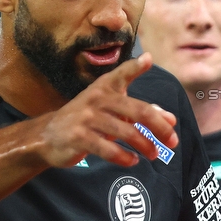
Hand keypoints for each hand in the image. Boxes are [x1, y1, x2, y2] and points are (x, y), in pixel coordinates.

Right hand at [36, 53, 177, 167]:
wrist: (48, 135)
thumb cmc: (87, 119)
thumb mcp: (111, 110)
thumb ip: (140, 111)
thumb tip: (171, 120)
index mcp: (105, 87)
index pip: (122, 74)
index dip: (135, 67)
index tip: (148, 59)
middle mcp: (97, 98)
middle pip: (137, 111)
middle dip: (159, 127)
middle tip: (173, 141)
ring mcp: (87, 118)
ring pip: (126, 132)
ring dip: (145, 145)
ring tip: (154, 154)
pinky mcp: (79, 137)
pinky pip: (108, 148)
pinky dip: (124, 157)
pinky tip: (132, 161)